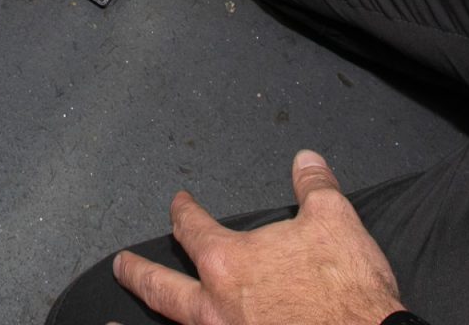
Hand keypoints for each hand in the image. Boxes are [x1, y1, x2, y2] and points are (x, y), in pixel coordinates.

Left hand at [112, 150, 402, 324]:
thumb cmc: (347, 293)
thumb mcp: (335, 221)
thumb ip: (314, 187)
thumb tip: (305, 159)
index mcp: (230, 263)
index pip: (194, 229)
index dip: (184, 213)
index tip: (178, 203)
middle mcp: (214, 308)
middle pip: (162, 288)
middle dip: (139, 273)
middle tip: (121, 265)